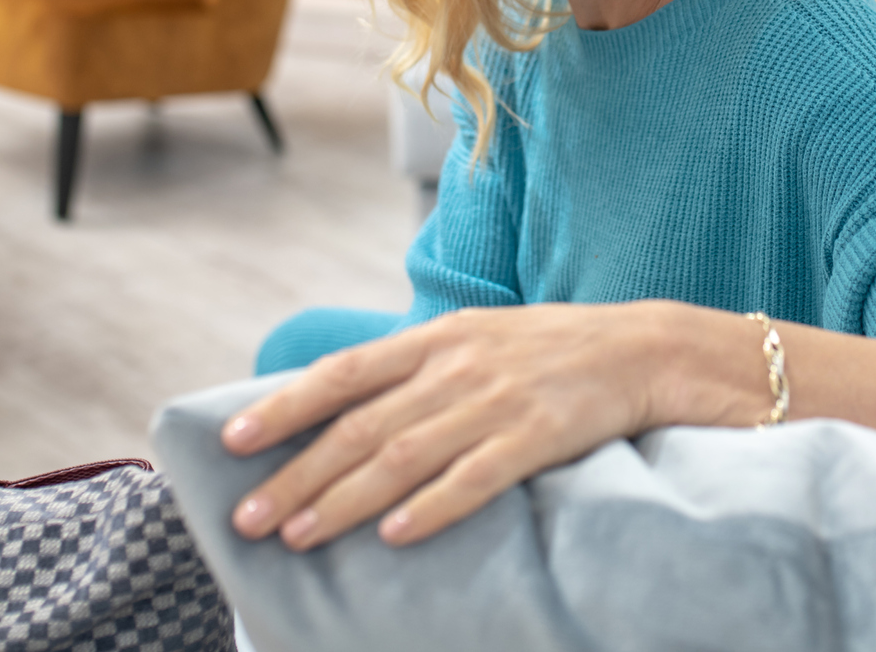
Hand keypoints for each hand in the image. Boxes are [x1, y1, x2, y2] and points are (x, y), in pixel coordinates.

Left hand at [222, 301, 756, 549]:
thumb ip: (415, 368)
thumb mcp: (476, 339)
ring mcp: (496, 401)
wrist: (643, 346)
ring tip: (299, 536)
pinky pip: (476, 477)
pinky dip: (431, 507)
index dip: (285, 405)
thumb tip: (341, 406)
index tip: (232, 439)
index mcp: (437, 338)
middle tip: (249, 518)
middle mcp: (457, 366)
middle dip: (298, 473)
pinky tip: (394, 536)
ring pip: (403, 456)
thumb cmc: (550, 351)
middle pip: (361, 426)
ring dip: (345, 501)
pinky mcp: (538, 435)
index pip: (344, 372)